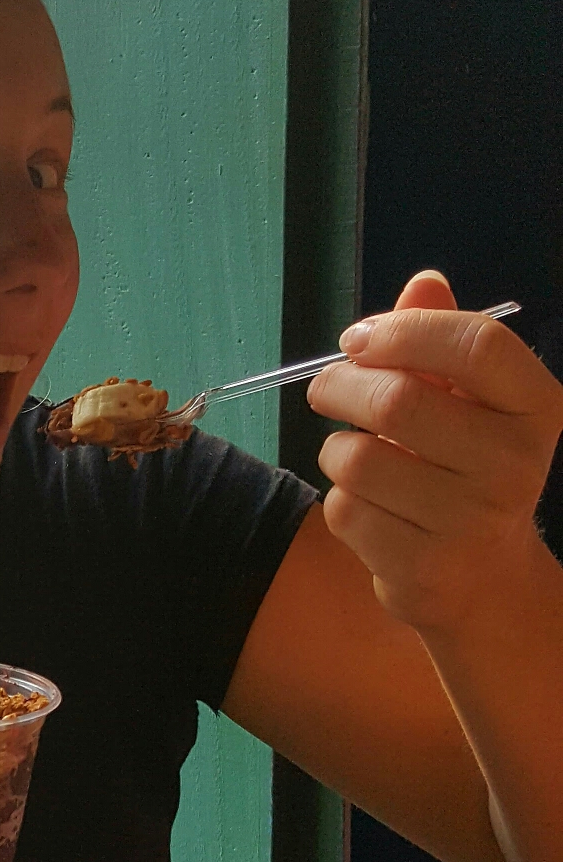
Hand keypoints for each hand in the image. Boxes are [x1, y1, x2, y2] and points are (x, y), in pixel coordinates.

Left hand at [305, 270, 562, 635]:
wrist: (483, 579)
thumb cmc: (467, 469)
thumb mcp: (469, 402)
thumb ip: (442, 342)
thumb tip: (425, 283)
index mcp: (536, 408)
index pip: (477, 344)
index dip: (403, 331)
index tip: (358, 340)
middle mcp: (516, 463)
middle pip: (398, 400)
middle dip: (340, 385)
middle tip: (326, 388)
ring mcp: (472, 520)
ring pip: (357, 458)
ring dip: (336, 449)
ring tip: (355, 456)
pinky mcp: (425, 567)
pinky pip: (346, 510)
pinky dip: (340, 500)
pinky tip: (369, 506)